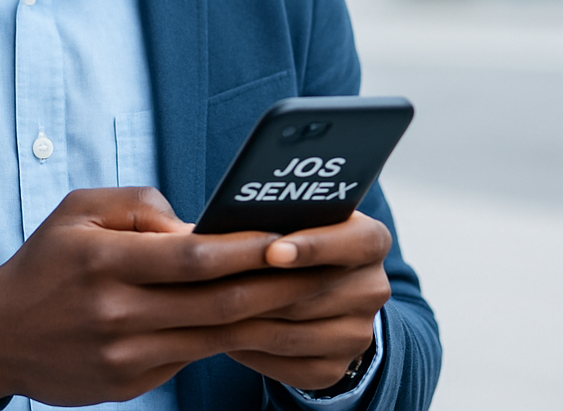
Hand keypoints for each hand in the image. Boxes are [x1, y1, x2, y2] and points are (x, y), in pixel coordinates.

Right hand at [0, 190, 389, 406]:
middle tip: (319, 270)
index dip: (243, 249)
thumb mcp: (77, 210)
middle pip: (215, 304)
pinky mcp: (131, 383)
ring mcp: (126, 356)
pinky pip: (190, 357)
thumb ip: (136, 203)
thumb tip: (193, 224)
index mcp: (104, 262)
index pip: (191, 258)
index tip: (285, 236)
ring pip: (212, 336)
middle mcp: (118, 313)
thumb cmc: (44, 261)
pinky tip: (256, 322)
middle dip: (274, 287)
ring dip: (262, 318)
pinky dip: (227, 339)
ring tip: (304, 296)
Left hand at [226, 211, 391, 391]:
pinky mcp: (336, 368)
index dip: (314, 247)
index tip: (273, 251)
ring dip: (247, 321)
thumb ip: (274, 211)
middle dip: (259, 286)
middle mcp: (373, 288)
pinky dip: (251, 351)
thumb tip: (221, 223)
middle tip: (214, 280)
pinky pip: (288, 365)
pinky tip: (222, 333)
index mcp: (370, 240)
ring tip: (207, 305)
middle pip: (312, 292)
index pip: (355, 242)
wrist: (316, 283)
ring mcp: (358, 333)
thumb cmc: (291, 233)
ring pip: (293, 331)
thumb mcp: (294, 214)